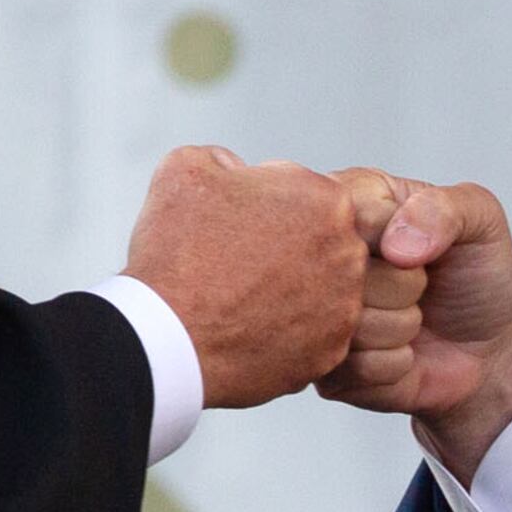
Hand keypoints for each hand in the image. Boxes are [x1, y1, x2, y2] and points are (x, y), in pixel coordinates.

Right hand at [123, 150, 394, 408]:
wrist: (163, 337)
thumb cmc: (174, 252)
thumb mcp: (188, 169)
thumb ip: (228, 160)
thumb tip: (240, 174)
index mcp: (326, 200)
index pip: (310, 195)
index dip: (271, 207)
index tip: (245, 224)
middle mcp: (348, 253)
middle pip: (323, 242)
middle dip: (289, 248)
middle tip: (243, 263)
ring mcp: (344, 307)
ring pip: (322, 289)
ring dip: (292, 290)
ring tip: (243, 297)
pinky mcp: (331, 352)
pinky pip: (314, 333)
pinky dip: (287, 331)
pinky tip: (250, 328)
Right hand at [317, 177, 511, 483]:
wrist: (489, 350)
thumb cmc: (477, 276)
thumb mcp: (481, 221)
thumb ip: (444, 208)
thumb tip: (395, 245)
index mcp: (354, 203)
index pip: (341, 210)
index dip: (391, 238)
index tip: (419, 250)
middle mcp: (325, 255)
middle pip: (340, 271)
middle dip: (403, 287)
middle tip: (422, 287)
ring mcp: (319, 311)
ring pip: (345, 322)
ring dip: (400, 327)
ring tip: (415, 319)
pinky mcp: (325, 365)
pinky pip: (352, 367)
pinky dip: (395, 364)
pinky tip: (405, 352)